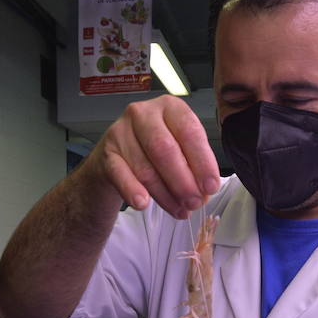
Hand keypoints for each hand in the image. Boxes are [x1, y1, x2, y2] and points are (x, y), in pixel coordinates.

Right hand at [90, 95, 220, 217]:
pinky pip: (121, 175)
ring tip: (180, 210)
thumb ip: (193, 167)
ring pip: (145, 168)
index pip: (189, 132)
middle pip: (165, 150)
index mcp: (169, 107)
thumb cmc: (154, 151)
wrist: (115, 156)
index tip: (211, 187)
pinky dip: (133, 191)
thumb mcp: (179, 149)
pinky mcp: (106, 153)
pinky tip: (143, 204)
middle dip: (183, 181)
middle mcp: (143, 113)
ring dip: (165, 194)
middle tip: (195, 203)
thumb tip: (204, 193)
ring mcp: (120, 132)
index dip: (203, 162)